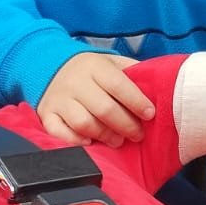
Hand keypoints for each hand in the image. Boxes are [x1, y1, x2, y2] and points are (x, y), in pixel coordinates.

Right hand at [38, 51, 153, 146]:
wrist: (49, 65)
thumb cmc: (91, 70)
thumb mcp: (111, 62)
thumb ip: (132, 72)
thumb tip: (160, 86)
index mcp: (94, 66)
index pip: (118, 85)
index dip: (136, 102)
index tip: (150, 114)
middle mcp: (74, 82)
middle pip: (103, 108)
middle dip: (125, 125)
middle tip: (138, 134)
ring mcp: (58, 99)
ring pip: (83, 123)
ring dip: (105, 135)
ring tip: (118, 140)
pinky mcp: (45, 114)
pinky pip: (59, 132)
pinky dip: (75, 140)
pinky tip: (90, 142)